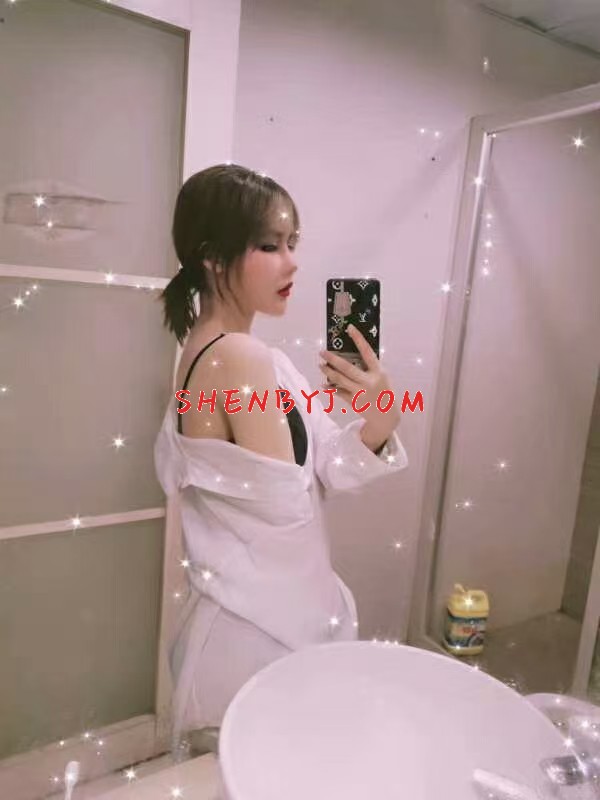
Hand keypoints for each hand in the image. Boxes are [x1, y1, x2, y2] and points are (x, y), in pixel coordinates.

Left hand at [319, 325, 399, 439]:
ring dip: (328, 371)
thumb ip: (369, 366)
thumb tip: (350, 354)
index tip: (349, 328)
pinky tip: (324, 384)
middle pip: (347, 367)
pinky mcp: (353, 402)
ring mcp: (360, 392)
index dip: (358, 339)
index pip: (367, 352)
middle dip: (332, 359)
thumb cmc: (383, 390)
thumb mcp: (381, 376)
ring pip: (340, 380)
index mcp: (378, 371)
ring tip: (321, 365)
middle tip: (322, 352)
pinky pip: (338, 392)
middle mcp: (369, 381)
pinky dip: (330, 388)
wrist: (386, 415)